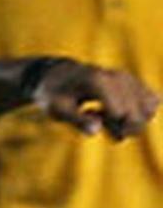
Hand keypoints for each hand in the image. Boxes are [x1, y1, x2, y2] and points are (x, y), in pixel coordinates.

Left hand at [34, 61, 158, 139]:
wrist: (60, 76)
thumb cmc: (54, 94)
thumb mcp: (56, 110)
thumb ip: (76, 120)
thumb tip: (95, 131)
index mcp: (99, 82)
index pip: (123, 114)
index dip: (109, 125)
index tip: (90, 115)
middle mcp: (119, 77)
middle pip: (138, 117)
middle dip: (121, 128)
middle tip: (97, 116)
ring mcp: (129, 78)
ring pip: (150, 110)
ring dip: (131, 121)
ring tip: (108, 113)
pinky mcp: (135, 82)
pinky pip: (153, 102)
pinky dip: (139, 113)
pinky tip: (119, 110)